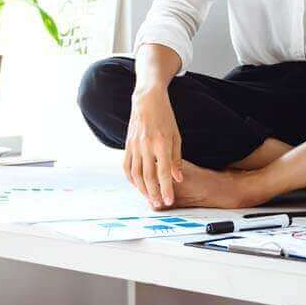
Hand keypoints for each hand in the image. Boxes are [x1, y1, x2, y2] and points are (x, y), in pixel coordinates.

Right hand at [123, 85, 183, 208]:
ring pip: (136, 174)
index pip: (164, 171)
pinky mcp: (127, 145)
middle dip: (153, 193)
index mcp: (161, 142)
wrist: (147, 100)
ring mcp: (134, 146)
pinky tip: (137, 185)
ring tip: (149, 198)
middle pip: (148, 176)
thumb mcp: (176, 135)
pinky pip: (127, 166)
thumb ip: (176, 158)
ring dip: (142, 189)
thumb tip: (178, 178)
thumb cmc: (165, 116)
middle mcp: (146, 145)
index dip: (166, 188)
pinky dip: (131, 179)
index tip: (169, 201)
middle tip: (159, 204)